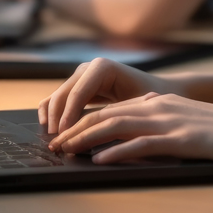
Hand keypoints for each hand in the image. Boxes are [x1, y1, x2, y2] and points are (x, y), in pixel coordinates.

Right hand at [39, 57, 178, 133]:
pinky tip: (54, 133)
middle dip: (56, 120)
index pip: (78, 94)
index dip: (68, 116)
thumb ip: (119, 118)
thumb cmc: (154, 100)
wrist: (160, 91)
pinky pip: (58, 100)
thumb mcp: (140, 108)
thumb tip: (97, 132)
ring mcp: (81, 76)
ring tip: (54, 142)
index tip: (64, 136)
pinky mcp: (78, 87)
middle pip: (63, 95)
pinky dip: (52, 115)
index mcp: (102, 68)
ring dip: (52, 119)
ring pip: (56, 98)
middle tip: (55, 145)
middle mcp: (88, 68)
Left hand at [48, 92, 212, 168]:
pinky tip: (100, 160)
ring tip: (65, 150)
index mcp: (164, 103)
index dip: (85, 121)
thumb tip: (137, 136)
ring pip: (118, 125)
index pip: (114, 109)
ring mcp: (173, 122)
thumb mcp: (192, 124)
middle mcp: (163, 107)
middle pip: (108, 114)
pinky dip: (117, 152)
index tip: (64, 135)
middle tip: (53, 144)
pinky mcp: (184, 139)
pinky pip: (143, 144)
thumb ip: (166, 125)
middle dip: (76, 129)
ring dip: (86, 139)